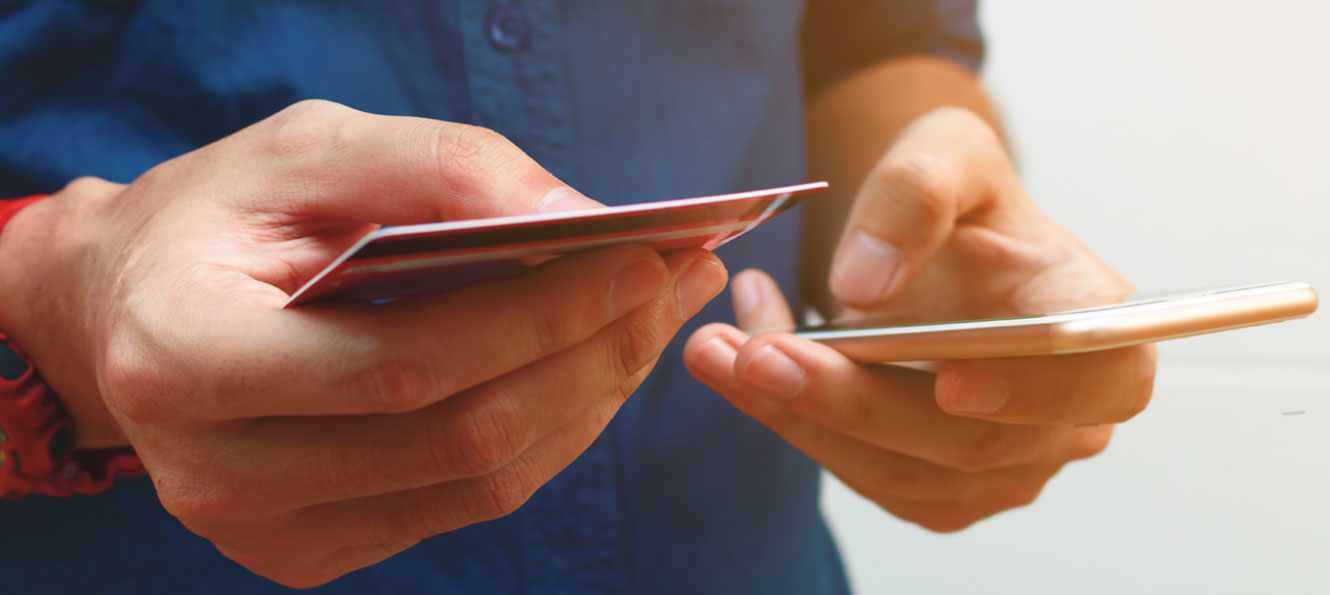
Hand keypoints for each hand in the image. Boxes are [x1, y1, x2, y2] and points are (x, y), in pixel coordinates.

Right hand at [0, 100, 727, 585]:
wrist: (128, 306)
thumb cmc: (218, 214)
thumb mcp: (310, 149)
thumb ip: (441, 169)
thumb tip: (578, 217)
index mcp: (185, 356)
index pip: (406, 363)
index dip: (543, 318)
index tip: (647, 258)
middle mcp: (216, 469)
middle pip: (463, 435)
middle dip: (596, 355)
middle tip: (680, 283)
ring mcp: (263, 530)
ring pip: (483, 481)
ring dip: (592, 397)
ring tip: (656, 315)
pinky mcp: (307, 551)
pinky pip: (468, 502)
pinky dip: (549, 432)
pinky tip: (591, 365)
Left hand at [684, 108, 1154, 531]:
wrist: (928, 246)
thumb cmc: (959, 198)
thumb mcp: (945, 152)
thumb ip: (915, 194)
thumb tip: (865, 282)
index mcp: (1094, 324)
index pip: (1097, 379)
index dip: (1032, 391)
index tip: (950, 382)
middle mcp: (1062, 415)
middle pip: (966, 440)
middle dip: (851, 400)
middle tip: (757, 352)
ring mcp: (1002, 465)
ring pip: (898, 469)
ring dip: (799, 415)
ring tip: (718, 350)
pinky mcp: (935, 486)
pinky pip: (862, 474)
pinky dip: (795, 424)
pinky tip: (740, 370)